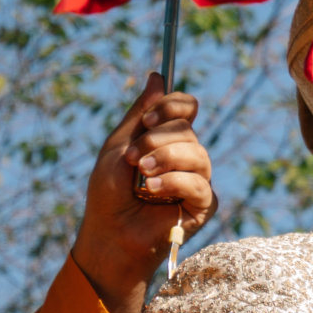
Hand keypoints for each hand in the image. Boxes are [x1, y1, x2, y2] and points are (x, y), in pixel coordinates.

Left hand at [69, 73, 215, 312]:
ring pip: (197, 155)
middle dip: (157, 139)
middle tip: (133, 158)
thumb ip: (139, 114)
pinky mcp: (203, 206)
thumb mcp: (118, 146)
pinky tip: (153, 192)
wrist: (110, 235)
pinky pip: (199, 184)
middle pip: (189, 129)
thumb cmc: (109, 194)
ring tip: (142, 175)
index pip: (186, 108)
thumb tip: (158, 76)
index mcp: (168, 139)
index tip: (145, 122)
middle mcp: (186, 156)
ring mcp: (197, 180)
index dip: (171, 106)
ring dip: (165, 160)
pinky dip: (175, 183)